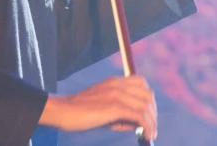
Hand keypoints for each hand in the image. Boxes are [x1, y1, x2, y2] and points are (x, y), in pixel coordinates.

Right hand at [39, 76, 156, 140]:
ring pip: (145, 106)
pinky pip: (139, 115)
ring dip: (152, 122)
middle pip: (148, 95)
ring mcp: (117, 94)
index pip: (142, 83)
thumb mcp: (103, 108)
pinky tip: (145, 135)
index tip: (149, 115)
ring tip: (150, 135)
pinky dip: (147, 126)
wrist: (62, 111)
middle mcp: (118, 84)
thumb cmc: (80, 112)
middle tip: (152, 128)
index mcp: (115, 82)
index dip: (149, 100)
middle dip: (153, 113)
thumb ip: (120, 113)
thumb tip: (137, 124)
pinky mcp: (114, 106)